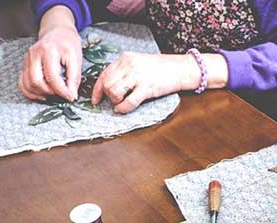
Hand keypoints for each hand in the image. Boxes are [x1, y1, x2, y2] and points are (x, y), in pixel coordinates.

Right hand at [19, 6, 81, 101]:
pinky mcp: (25, 65)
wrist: (57, 32)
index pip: (52, 77)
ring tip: (54, 94)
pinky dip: (30, 92)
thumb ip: (74, 78)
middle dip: (50, 92)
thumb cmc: (67, 44)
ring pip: (27, 84)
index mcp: (48, 51)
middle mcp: (34, 54)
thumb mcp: (76, 58)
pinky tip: (42, 94)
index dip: (62, 91)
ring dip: (40, 93)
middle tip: (61, 94)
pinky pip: (22, 83)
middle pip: (36, 81)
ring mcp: (27, 59)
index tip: (71, 97)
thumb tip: (72, 95)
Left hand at [92, 52, 228, 113]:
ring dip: (115, 101)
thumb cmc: (162, 68)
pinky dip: (122, 108)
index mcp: (125, 58)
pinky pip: (128, 102)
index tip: (96, 100)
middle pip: (107, 84)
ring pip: (114, 92)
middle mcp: (129, 65)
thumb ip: (125, 71)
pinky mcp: (146, 87)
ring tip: (122, 103)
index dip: (97, 90)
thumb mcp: (139, 63)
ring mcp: (137, 76)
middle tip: (116, 101)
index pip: (104, 74)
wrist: (181, 69)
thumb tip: (111, 86)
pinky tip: (124, 109)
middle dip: (109, 96)